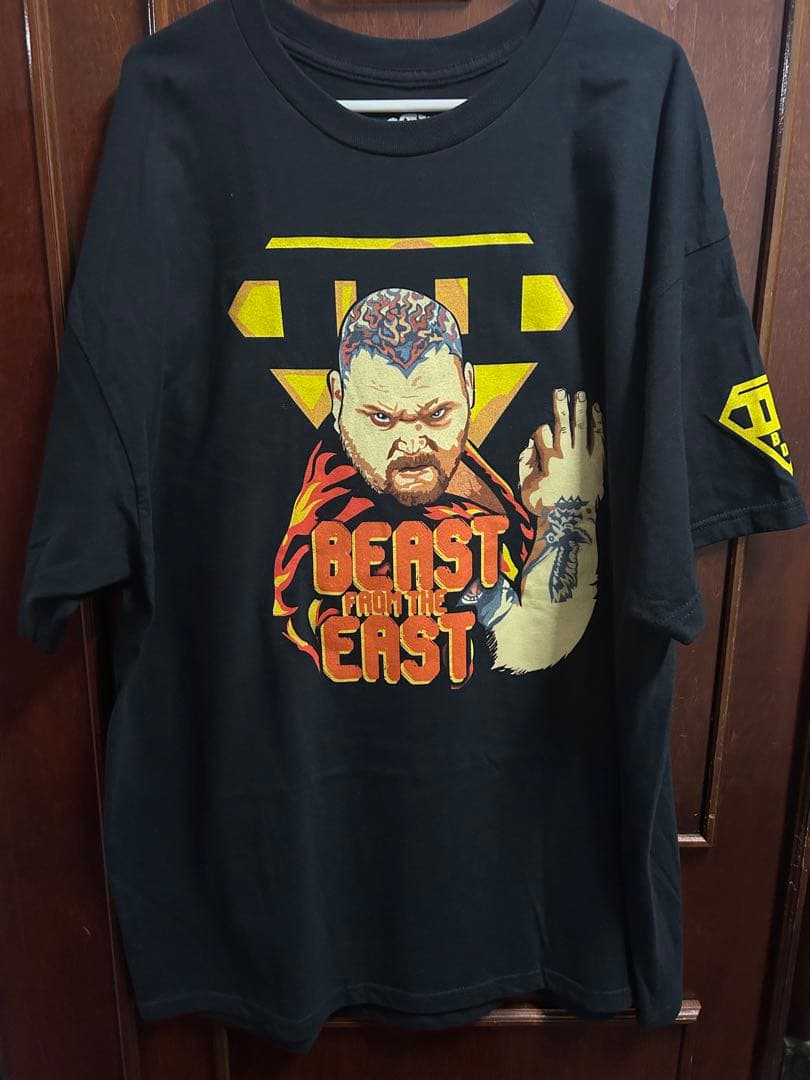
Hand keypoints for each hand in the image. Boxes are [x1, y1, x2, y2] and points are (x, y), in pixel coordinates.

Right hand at [518, 388, 604, 518]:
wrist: (570, 521)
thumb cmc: (545, 506)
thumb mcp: (526, 486)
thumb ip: (524, 464)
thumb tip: (528, 446)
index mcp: (548, 458)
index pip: (541, 433)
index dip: (539, 432)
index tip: (540, 437)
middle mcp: (566, 454)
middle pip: (562, 423)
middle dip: (560, 406)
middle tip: (559, 391)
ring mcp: (584, 457)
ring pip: (582, 427)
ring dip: (580, 409)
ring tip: (580, 395)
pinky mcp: (597, 463)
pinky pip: (599, 439)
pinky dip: (598, 424)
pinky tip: (597, 412)